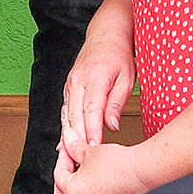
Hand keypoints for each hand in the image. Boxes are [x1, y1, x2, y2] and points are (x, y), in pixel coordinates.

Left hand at [54, 129, 148, 193]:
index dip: (63, 158)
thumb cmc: (117, 165)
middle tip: (69, 162)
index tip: (67, 149)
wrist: (140, 171)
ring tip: (79, 171)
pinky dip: (85, 191)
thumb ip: (73, 146)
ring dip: (73, 186)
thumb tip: (68, 138)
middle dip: (64, 176)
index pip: (59, 174)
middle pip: (62, 192)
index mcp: (73, 193)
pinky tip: (90, 180)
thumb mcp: (89, 151)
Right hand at [61, 28, 135, 147]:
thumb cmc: (119, 55)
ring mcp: (70, 83)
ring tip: (70, 156)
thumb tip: (111, 126)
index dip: (91, 131)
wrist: (106, 34)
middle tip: (80, 159)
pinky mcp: (68, 86)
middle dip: (78, 139)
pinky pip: (66, 109)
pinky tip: (65, 142)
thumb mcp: (127, 78)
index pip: (91, 110)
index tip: (94, 148)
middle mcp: (78, 80)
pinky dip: (66, 126)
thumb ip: (117, 103)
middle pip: (75, 115)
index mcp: (95, 77)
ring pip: (67, 114)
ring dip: (68, 135)